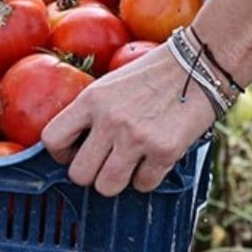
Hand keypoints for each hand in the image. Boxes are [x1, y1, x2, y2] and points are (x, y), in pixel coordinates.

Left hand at [41, 43, 215, 195]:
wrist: (198, 64)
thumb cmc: (152, 74)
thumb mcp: (110, 85)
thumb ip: (90, 112)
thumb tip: (74, 146)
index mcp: (91, 99)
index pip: (52, 139)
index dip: (59, 154)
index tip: (74, 153)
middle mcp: (109, 120)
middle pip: (79, 174)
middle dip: (90, 174)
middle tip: (103, 164)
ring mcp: (136, 137)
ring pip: (107, 187)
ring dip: (117, 181)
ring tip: (128, 165)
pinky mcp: (164, 151)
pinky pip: (143, 185)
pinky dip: (147, 178)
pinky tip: (153, 159)